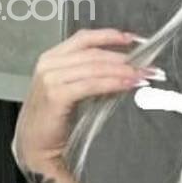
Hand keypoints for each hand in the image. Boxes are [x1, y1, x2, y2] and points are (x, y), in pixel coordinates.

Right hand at [10, 28, 158, 170]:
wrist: (33, 146)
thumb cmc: (52, 121)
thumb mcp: (72, 92)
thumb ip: (91, 78)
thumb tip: (122, 72)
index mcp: (52, 58)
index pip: (85, 39)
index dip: (111, 36)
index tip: (134, 39)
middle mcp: (50, 64)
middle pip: (94, 53)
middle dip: (124, 58)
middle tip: (148, 65)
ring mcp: (51, 79)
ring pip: (95, 67)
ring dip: (123, 71)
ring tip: (143, 76)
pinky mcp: (56, 95)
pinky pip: (91, 85)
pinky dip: (112, 84)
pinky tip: (127, 86)